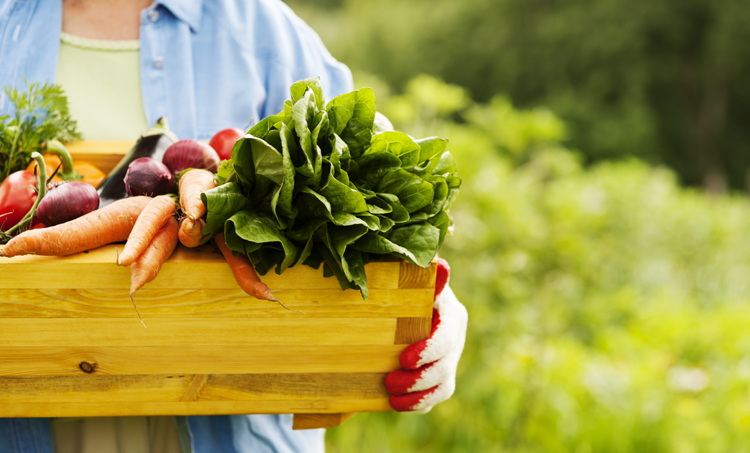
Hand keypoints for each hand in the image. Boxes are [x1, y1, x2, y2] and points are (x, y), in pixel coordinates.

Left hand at [385, 258, 467, 412]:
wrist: (397, 307)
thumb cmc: (403, 288)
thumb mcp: (411, 280)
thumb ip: (424, 276)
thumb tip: (440, 264)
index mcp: (450, 314)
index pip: (446, 337)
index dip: (428, 350)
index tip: (404, 359)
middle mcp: (454, 339)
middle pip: (445, 366)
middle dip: (418, 379)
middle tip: (389, 381)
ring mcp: (449, 360)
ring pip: (444, 386)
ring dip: (417, 395)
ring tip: (391, 396)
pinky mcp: (441, 377)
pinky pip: (436, 397)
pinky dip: (417, 404)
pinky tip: (397, 403)